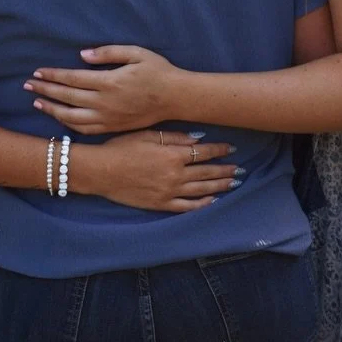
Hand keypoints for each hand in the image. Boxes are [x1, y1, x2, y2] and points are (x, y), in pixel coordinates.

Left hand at [25, 45, 180, 134]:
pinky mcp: (113, 128)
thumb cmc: (157, 71)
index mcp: (109, 82)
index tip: (37, 72)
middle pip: (67, 97)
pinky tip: (59, 118)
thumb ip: (108, 52)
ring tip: (37, 103)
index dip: (53, 75)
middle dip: (45, 90)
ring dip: (52, 110)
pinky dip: (68, 124)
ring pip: (72, 117)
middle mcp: (105, 103)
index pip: (72, 78)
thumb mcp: (136, 53)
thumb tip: (82, 55)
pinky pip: (85, 129)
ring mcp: (108, 118)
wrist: (176, 98)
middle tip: (27, 85)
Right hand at [71, 130, 238, 211]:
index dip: (219, 150)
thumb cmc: (122, 148)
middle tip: (239, 169)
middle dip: (224, 170)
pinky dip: (201, 204)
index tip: (231, 148)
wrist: (102, 171)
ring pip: (201, 190)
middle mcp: (175, 175)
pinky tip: (212, 201)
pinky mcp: (161, 204)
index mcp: (173, 155)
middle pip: (207, 173)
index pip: (203, 152)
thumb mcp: (147, 135)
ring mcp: (169, 192)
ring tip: (232, 183)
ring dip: (219, 186)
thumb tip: (198, 138)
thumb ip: (174, 137)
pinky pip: (186, 207)